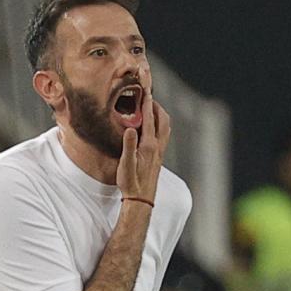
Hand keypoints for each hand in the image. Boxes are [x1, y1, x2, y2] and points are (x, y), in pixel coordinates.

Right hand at [116, 84, 170, 201]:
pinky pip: (163, 136)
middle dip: (157, 106)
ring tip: (151, 108)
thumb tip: (130, 128)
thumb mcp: (126, 164)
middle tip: (148, 96)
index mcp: (149, 146)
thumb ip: (128, 146)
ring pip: (165, 128)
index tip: (145, 91)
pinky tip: (151, 127)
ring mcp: (159, 153)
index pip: (150, 120)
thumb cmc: (131, 183)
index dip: (147, 104)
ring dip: (160, 115)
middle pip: (163, 120)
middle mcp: (157, 148)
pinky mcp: (158, 158)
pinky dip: (159, 125)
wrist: (141, 200)